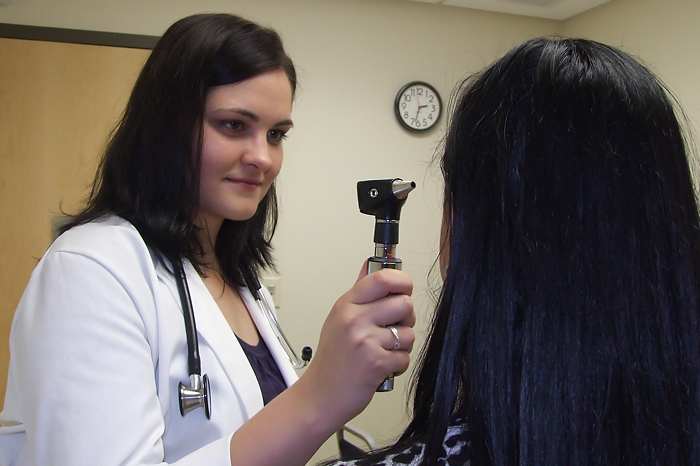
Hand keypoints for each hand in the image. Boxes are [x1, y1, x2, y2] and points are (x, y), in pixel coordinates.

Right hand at [299, 262, 414, 429]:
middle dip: (406, 318)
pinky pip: (405, 356)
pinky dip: (398, 364)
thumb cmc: (332, 359)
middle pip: (404, 304)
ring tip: (384, 351)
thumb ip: (359, 293)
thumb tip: (370, 266)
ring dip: (402, 346)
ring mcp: (365, 340)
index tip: (405, 288)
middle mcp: (354, 319)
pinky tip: (382, 366)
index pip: (382, 279)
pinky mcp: (376, 362)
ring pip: (408, 333)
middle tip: (393, 328)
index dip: (402, 281)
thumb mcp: (338, 318)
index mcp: (346, 304)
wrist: (320, 395)